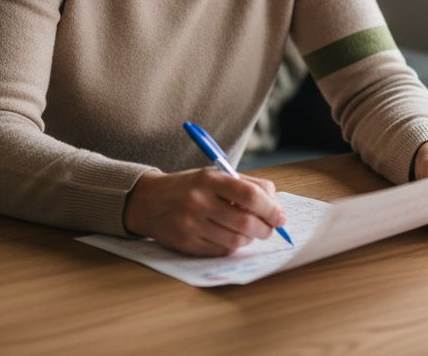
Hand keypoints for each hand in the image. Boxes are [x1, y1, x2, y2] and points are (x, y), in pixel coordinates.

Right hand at [123, 168, 286, 255]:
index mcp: (209, 180)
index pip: (250, 195)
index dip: (271, 209)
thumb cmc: (188, 187)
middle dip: (265, 229)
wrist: (147, 201)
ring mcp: (191, 225)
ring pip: (236, 240)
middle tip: (269, 229)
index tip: (280, 217)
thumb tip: (274, 201)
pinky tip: (228, 237)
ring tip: (247, 231)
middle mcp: (199, 202)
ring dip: (249, 239)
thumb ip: (245, 185)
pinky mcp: (186, 244)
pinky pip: (221, 251)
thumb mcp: (213, 176)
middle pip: (246, 222)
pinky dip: (232, 246)